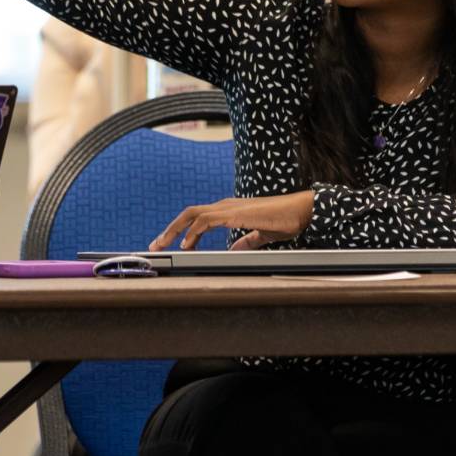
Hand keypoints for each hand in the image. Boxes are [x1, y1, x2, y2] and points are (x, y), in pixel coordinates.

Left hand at [151, 190, 314, 250]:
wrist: (301, 211)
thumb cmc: (284, 220)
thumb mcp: (261, 234)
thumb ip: (247, 241)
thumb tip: (236, 249)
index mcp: (228, 210)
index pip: (197, 217)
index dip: (180, 230)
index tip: (170, 245)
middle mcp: (224, 206)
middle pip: (188, 214)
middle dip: (169, 230)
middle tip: (155, 246)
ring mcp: (228, 208)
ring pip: (191, 215)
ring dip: (174, 231)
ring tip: (163, 246)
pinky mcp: (235, 213)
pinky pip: (206, 220)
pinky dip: (193, 232)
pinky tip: (187, 244)